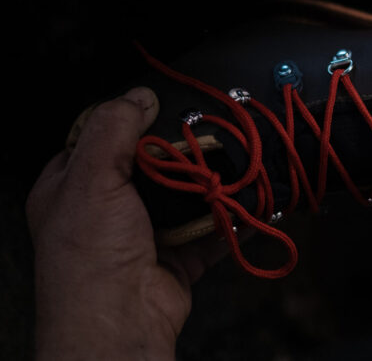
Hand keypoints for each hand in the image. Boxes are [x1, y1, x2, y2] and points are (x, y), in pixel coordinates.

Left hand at [27, 88, 227, 359]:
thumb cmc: (91, 257)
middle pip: (150, 167)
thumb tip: (139, 96)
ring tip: (235, 166)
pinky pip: (210, 232)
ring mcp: (144, 235)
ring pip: (183, 198)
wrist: (122, 323)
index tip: (159, 108)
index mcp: (73, 189)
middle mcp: (107, 211)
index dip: (127, 123)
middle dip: (180, 155)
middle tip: (207, 138)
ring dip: (209, 186)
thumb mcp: (91, 178)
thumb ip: (112, 129)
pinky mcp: (177, 257)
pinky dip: (231, 221)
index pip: (99, 140)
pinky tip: (250, 206)